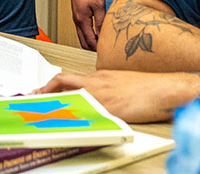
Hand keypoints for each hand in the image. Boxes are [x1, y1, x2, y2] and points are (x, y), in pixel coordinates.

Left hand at [33, 69, 199, 122]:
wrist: (166, 87)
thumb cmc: (148, 87)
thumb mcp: (121, 82)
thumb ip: (105, 88)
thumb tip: (96, 99)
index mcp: (99, 76)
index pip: (68, 78)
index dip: (52, 85)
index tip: (42, 90)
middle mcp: (97, 82)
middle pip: (62, 82)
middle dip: (44, 90)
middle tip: (33, 98)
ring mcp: (102, 94)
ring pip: (69, 95)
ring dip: (54, 103)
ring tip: (42, 112)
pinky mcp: (110, 108)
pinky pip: (86, 112)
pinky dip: (73, 117)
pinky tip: (65, 123)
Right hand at [70, 0, 105, 49]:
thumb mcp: (99, 5)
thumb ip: (101, 22)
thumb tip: (103, 35)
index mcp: (82, 20)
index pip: (90, 41)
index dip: (98, 49)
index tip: (107, 52)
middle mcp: (76, 20)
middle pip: (83, 41)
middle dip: (92, 48)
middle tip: (104, 50)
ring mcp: (76, 16)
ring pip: (81, 35)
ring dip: (90, 41)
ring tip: (101, 43)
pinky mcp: (77, 11)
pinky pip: (81, 28)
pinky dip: (87, 34)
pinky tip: (96, 32)